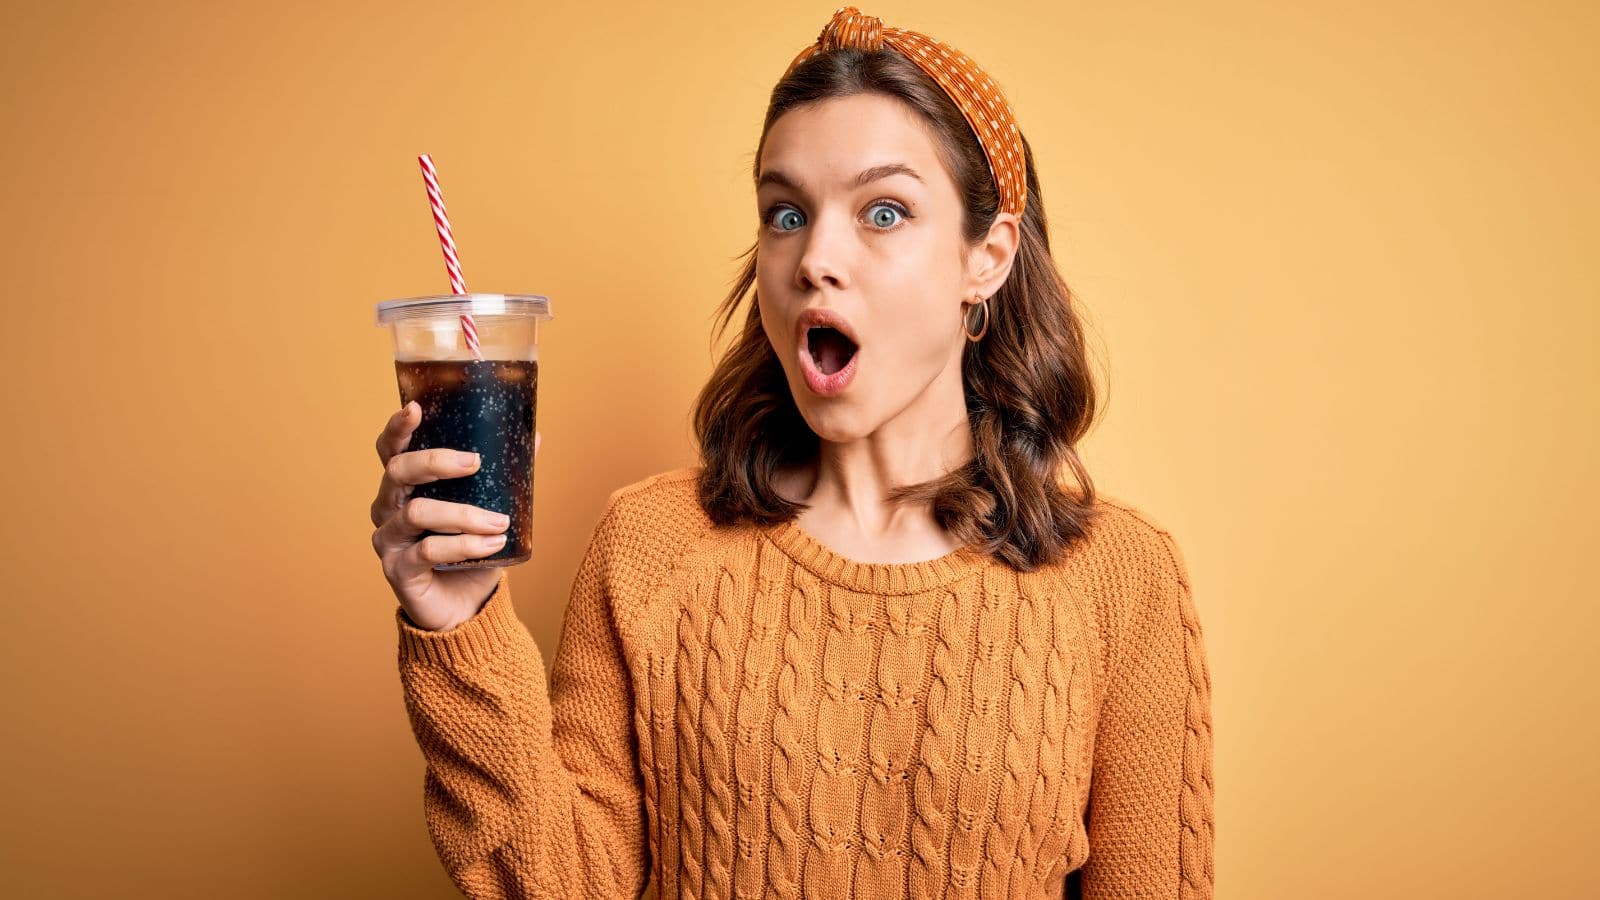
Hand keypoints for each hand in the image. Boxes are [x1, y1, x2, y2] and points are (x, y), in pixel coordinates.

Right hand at [370, 400, 542, 630]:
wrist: (464, 609)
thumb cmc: (471, 552)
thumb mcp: (488, 509)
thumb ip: (503, 476)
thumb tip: (536, 437)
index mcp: (404, 486)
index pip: (390, 450)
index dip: (398, 428)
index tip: (417, 408)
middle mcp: (388, 508)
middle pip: (397, 472)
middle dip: (436, 462)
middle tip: (474, 462)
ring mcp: (388, 540)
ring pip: (417, 513)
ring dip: (464, 514)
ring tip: (499, 521)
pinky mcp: (398, 570)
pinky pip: (428, 551)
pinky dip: (465, 545)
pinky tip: (492, 545)